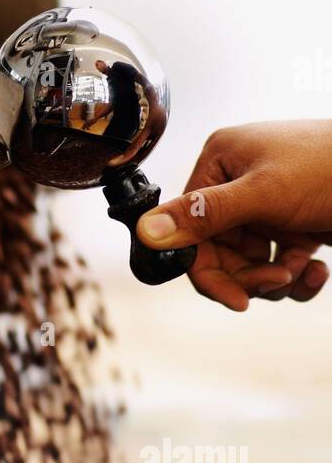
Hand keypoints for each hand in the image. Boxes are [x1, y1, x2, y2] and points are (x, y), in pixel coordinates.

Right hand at [136, 121, 331, 310]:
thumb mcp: (264, 193)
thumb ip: (204, 215)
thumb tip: (147, 230)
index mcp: (220, 162)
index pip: (190, 229)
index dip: (208, 270)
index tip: (235, 300)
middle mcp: (237, 183)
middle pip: (219, 254)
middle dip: (249, 277)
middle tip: (278, 283)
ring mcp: (267, 207)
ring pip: (248, 266)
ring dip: (275, 280)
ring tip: (303, 271)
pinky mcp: (293, 226)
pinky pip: (277, 265)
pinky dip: (297, 278)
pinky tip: (318, 270)